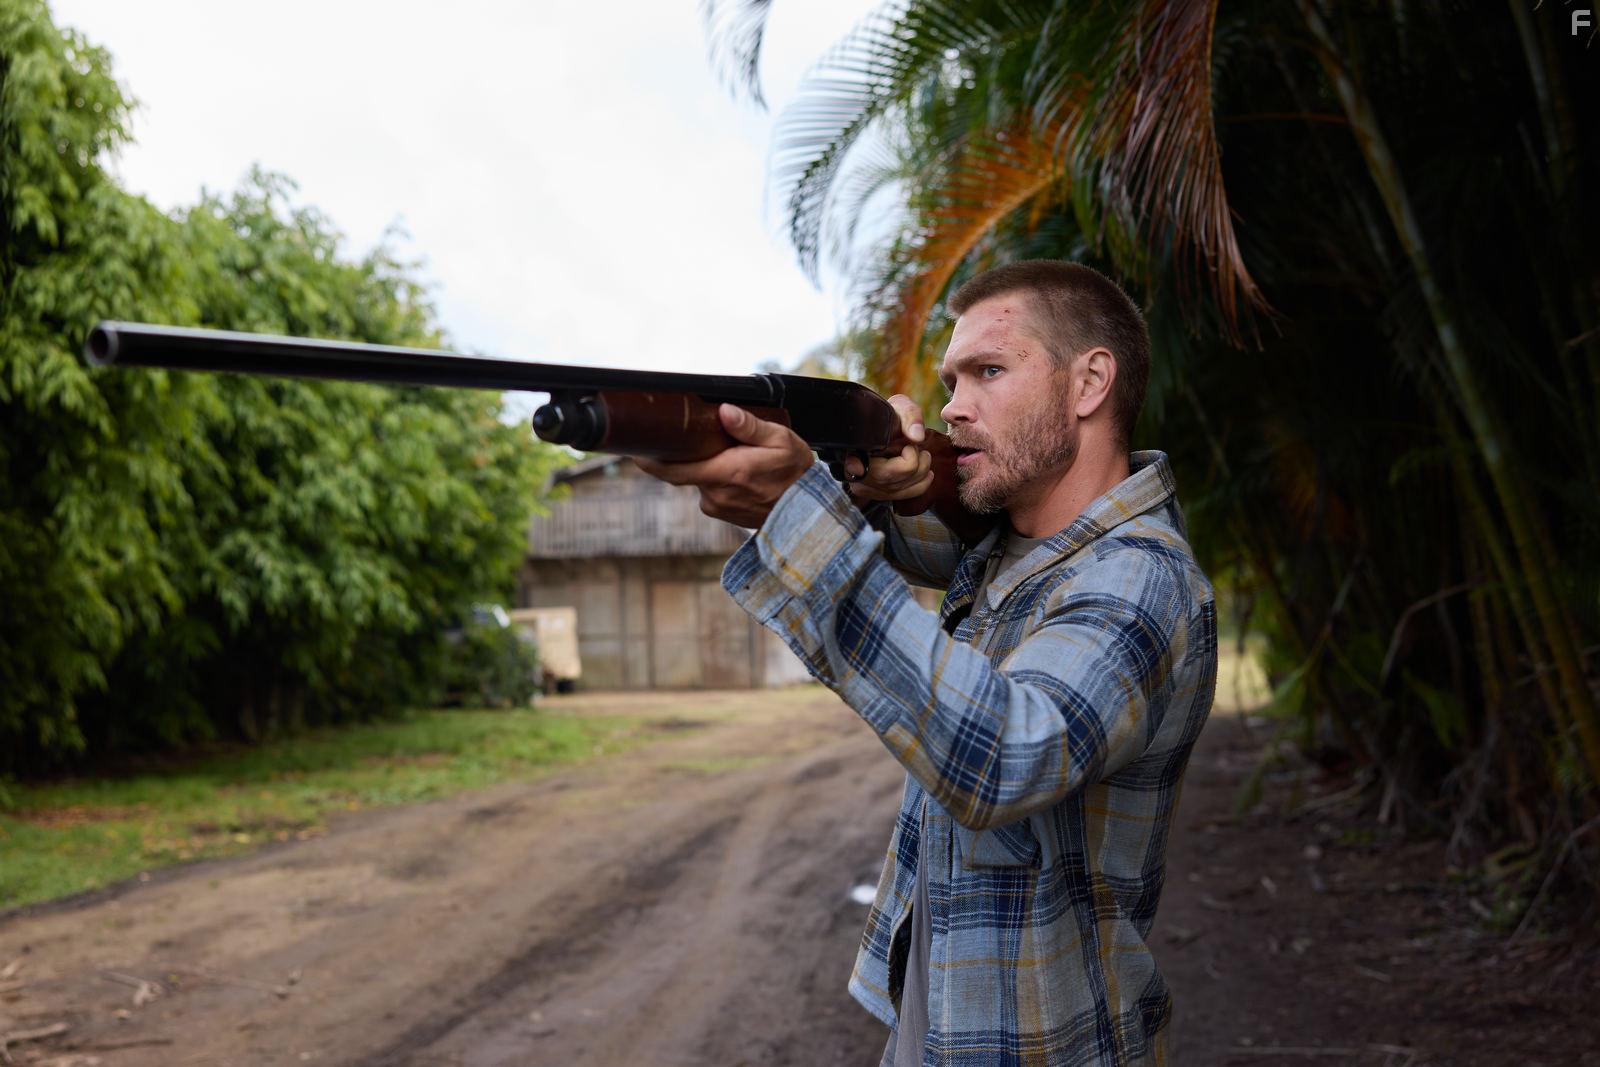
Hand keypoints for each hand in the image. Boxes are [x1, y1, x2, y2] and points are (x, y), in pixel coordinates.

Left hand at [633, 404, 814, 527]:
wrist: (811, 513)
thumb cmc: (797, 474)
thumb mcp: (781, 441)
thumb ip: (750, 426)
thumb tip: (724, 411)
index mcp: (727, 473)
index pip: (673, 470)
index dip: (649, 461)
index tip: (633, 450)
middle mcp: (717, 495)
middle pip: (684, 471)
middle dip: (684, 455)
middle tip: (687, 438)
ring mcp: (719, 507)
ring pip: (698, 480)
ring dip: (706, 466)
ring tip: (730, 454)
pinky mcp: (724, 514)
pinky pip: (710, 491)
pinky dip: (716, 479)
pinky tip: (737, 472)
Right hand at [844, 394, 933, 502]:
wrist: (883, 428)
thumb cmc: (889, 417)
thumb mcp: (899, 407)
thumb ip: (909, 416)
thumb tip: (917, 437)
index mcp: (853, 447)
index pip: (850, 461)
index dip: (854, 466)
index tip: (856, 466)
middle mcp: (853, 471)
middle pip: (886, 477)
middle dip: (913, 461)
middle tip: (915, 446)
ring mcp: (864, 487)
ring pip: (897, 489)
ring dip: (920, 470)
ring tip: (921, 453)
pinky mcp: (877, 495)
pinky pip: (902, 495)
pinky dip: (920, 484)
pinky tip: (927, 472)